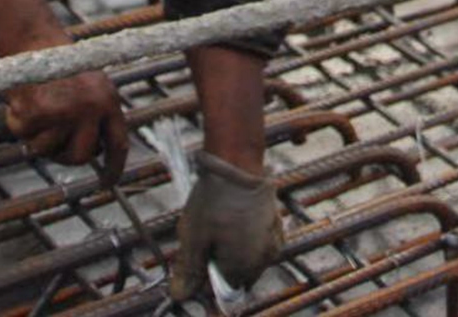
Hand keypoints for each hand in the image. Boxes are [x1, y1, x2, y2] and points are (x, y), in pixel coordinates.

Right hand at [0, 0, 129, 182]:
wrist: (33, 36)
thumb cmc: (58, 63)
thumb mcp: (89, 86)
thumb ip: (95, 116)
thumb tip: (90, 153)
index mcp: (108, 101)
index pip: (117, 144)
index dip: (113, 168)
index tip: (107, 183)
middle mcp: (91, 108)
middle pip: (80, 156)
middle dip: (63, 154)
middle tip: (51, 140)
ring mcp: (65, 112)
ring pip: (47, 150)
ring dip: (35, 135)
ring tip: (35, 106)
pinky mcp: (38, 113)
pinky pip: (23, 135)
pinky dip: (15, 121)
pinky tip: (19, 100)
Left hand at [168, 151, 283, 299]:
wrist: (238, 163)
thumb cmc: (215, 198)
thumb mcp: (194, 236)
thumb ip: (189, 270)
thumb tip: (180, 294)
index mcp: (243, 267)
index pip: (221, 290)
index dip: (205, 277)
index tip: (196, 258)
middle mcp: (263, 260)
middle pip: (237, 278)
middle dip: (220, 266)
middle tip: (205, 241)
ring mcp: (273, 243)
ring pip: (248, 262)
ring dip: (232, 253)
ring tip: (218, 227)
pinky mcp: (276, 227)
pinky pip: (258, 246)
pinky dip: (246, 241)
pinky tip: (233, 222)